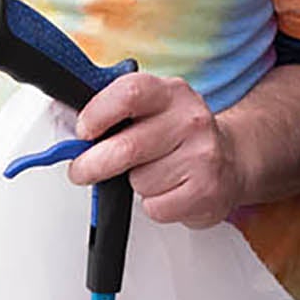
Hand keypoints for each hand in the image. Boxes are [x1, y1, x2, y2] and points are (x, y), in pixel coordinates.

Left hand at [66, 72, 243, 227]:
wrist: (233, 159)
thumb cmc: (180, 135)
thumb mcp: (154, 108)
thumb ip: (115, 111)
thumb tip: (67, 127)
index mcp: (171, 92)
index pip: (129, 93)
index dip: (97, 114)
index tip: (82, 131)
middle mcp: (190, 120)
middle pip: (126, 147)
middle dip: (93, 165)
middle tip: (82, 170)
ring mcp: (202, 156)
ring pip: (139, 181)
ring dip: (134, 184)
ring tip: (154, 173)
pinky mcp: (207, 191)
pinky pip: (156, 206)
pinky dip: (154, 204)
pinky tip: (169, 190)